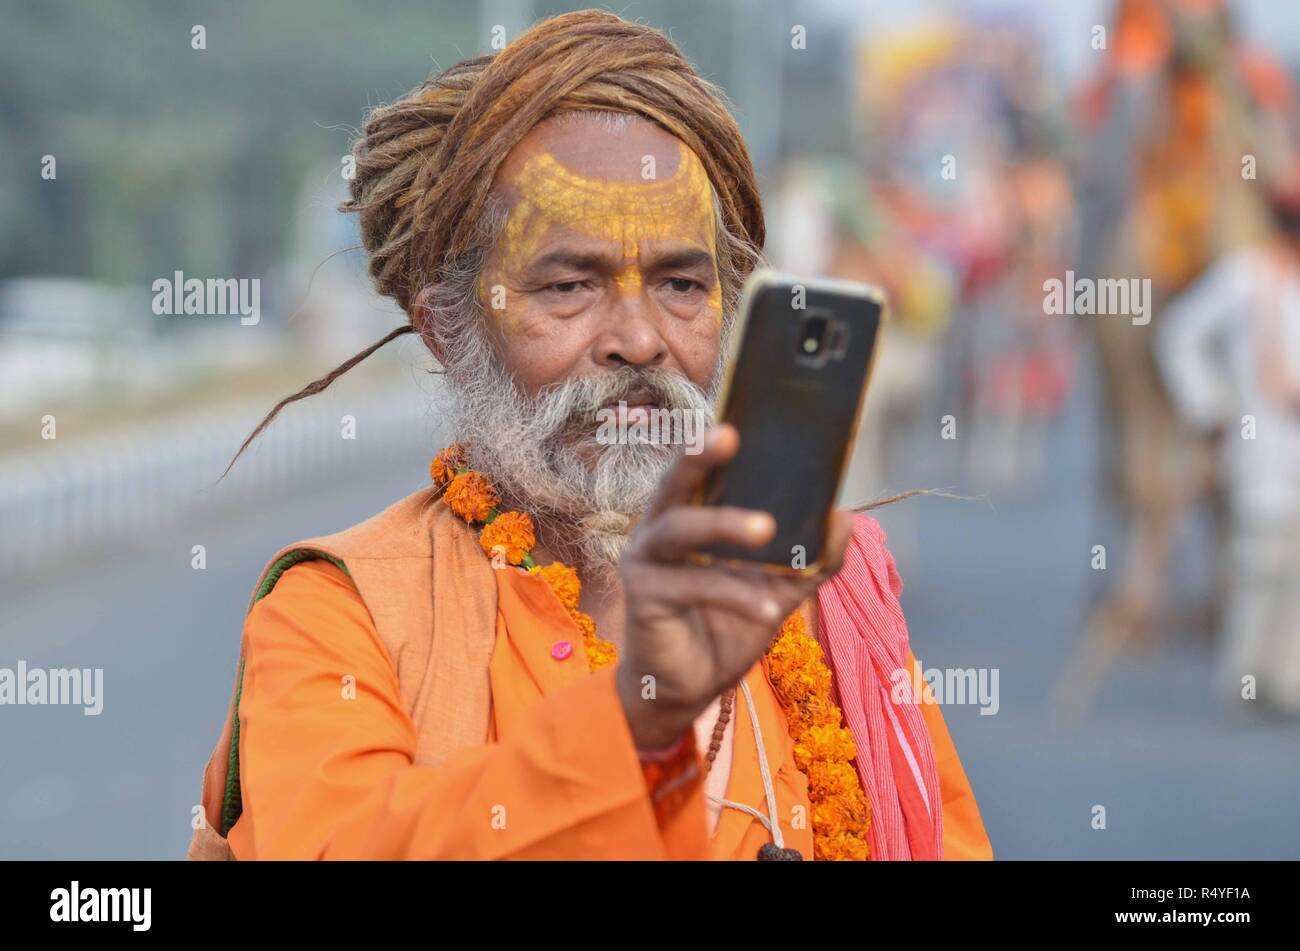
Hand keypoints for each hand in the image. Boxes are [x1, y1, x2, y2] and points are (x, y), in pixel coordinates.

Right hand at [615, 424, 854, 750]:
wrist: (686, 689)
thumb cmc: (723, 628)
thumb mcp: (776, 592)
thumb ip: (810, 561)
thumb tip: (847, 519)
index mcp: (690, 515)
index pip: (702, 469)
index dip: (716, 442)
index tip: (742, 417)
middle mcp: (661, 527)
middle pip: (676, 480)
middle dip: (699, 454)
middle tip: (728, 434)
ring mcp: (646, 558)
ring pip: (680, 527)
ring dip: (724, 524)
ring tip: (767, 529)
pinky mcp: (644, 594)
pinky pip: (693, 585)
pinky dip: (735, 594)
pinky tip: (768, 609)